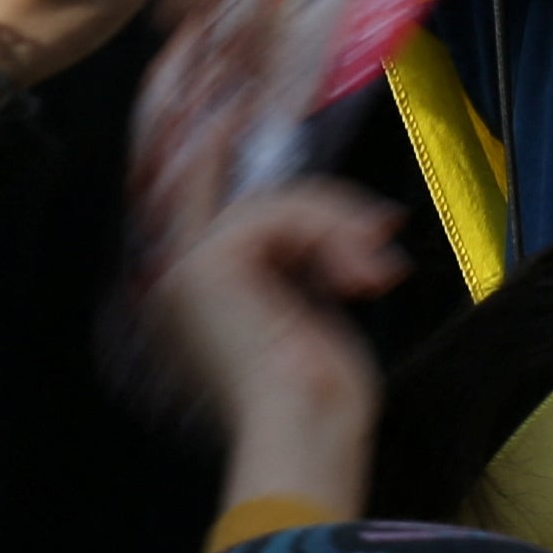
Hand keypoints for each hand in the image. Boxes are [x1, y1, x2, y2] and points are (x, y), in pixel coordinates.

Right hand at [141, 177, 400, 524]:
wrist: (302, 437)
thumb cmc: (317, 405)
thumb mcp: (309, 318)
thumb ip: (299, 267)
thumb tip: (344, 230)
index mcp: (192, 296)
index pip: (190, 204)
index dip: (206, 155)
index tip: (235, 115)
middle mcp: (176, 275)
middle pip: (219, 187)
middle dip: (275, 171)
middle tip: (351, 197)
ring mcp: (186, 266)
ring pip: (269, 200)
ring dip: (335, 223)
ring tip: (376, 271)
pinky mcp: (209, 262)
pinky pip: (278, 212)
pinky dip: (330, 233)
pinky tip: (362, 275)